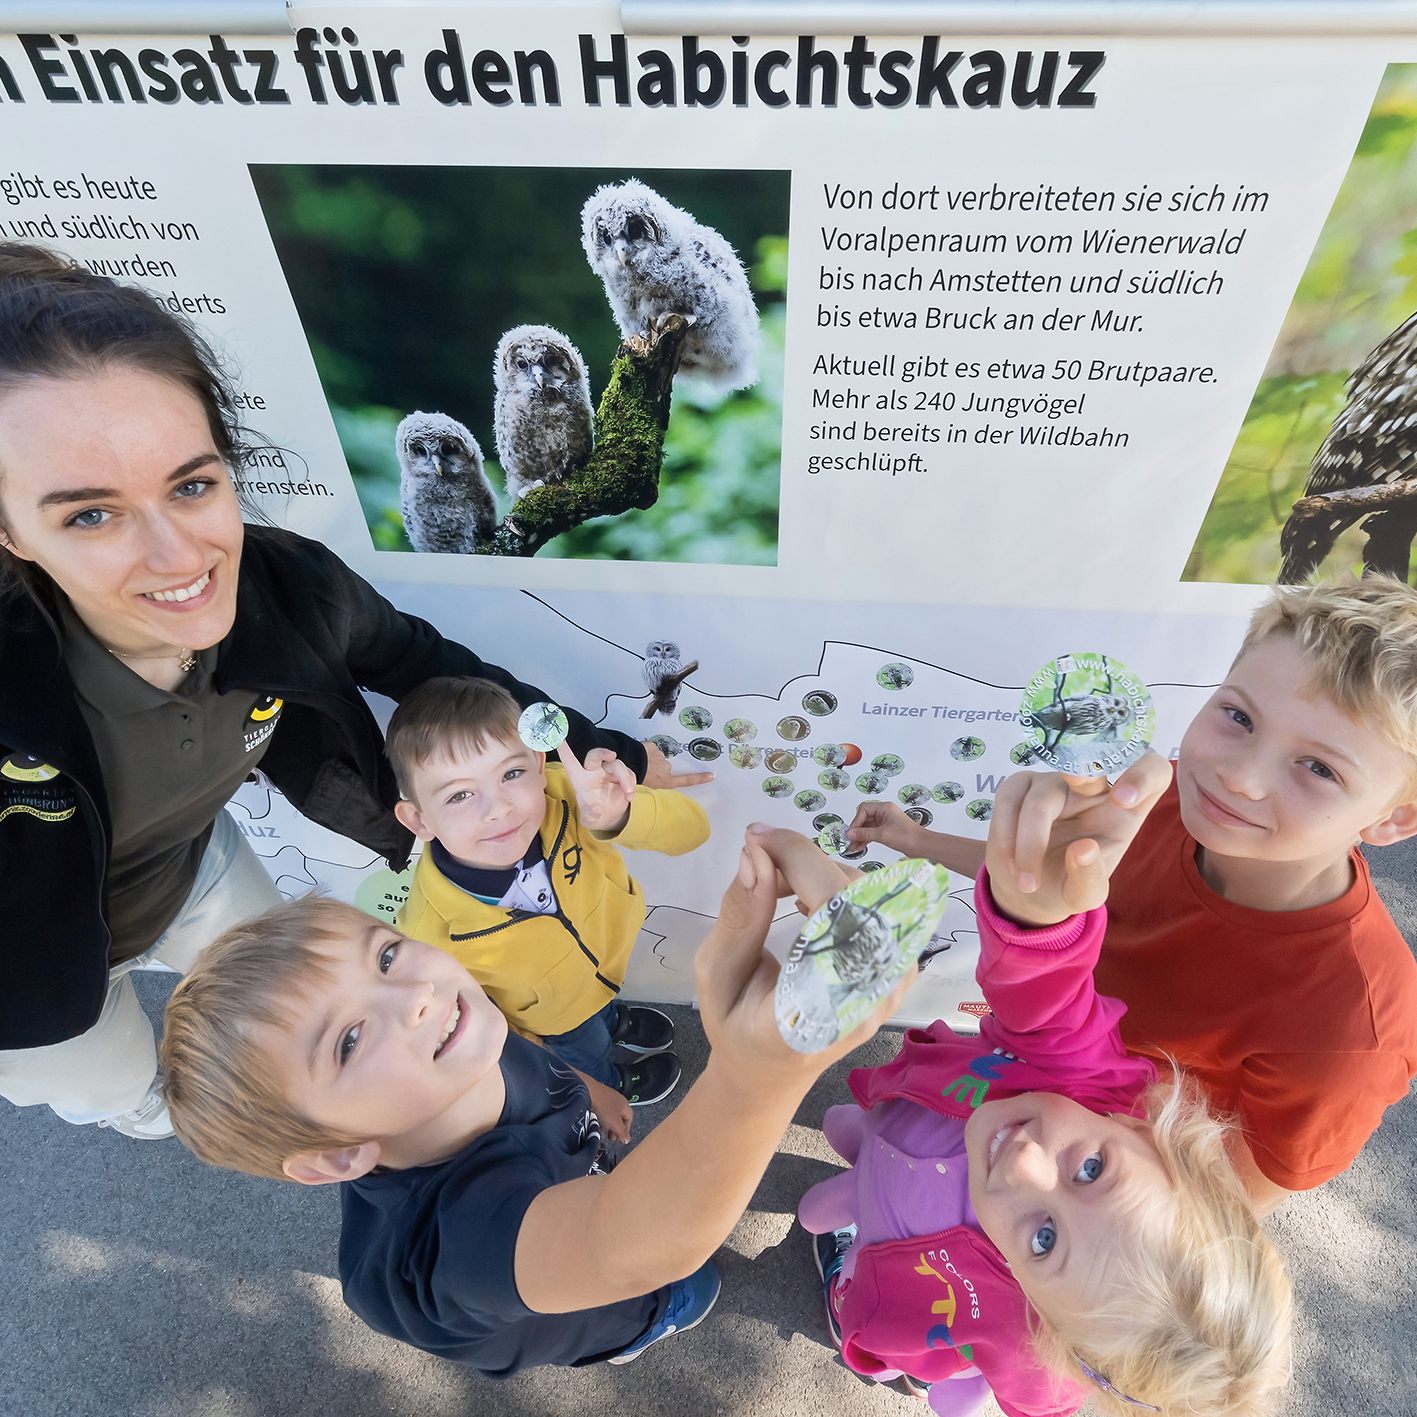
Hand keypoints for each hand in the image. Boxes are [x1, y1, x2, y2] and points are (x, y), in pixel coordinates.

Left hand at [556, 743, 635, 832]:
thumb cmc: (595, 814)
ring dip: (625, 778)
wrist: (611, 818)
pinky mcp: (622, 776)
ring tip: (628, 793)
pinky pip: (629, 773)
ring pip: (617, 765)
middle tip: (612, 755)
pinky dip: (631, 784)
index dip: (565, 750)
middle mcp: (594, 772)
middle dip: (602, 753)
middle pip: (595, 756)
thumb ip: (591, 815)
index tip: (559, 738)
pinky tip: (629, 797)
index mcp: (580, 779)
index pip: (570, 763)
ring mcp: (609, 772)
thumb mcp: (590, 819)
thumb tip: (596, 809)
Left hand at [580, 1074, 632, 1143]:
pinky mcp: (599, 1096)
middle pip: (620, 1117)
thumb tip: (627, 1140)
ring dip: (608, 1124)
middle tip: (610, 1138)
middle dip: (616, 1128)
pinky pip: (603, 1110)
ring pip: (611, 1114)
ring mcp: (608, 1097)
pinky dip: (601, 1117)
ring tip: (602, 1131)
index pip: (629, 1120)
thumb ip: (622, 1132)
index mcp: (625, 1105)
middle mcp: (619, 1100)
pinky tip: (595, 1122)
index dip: (625, 1131)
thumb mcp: (614, 1123)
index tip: (620, 1139)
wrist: (588, 1091)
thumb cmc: (603, 1108)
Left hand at [641, 738, 713, 788]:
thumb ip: (656, 780)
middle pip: (665, 767)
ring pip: (657, 758)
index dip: (699, 778)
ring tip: (639, 763)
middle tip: (645, 770)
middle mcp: (667, 770)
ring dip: (650, 759)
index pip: (686, 780)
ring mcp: (661, 757)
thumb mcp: (647, 787)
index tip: (712, 775)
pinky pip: (651, 749)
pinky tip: (638, 755)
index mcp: (666, 781)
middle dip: (657, 767)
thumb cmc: (636, 778)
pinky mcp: (654, 747)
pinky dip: (646, 751)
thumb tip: (656, 774)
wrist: (627, 764)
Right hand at [693, 826, 909, 1089]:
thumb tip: (755, 854)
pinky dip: (837, 886)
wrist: (772, 1071)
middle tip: (758, 860)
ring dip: (820, 872)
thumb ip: (738, 916)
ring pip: (872, 894)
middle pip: (859, 895)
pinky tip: (802, 898)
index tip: (756, 838)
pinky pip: (879, 907)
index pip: (834, 910)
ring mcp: (892, 986)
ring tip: (773, 885)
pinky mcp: (898, 971)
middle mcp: (869, 998)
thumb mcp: (716, 974)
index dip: (800, 861)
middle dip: (805, 860)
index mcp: (819, 1009)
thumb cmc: (736, 1026)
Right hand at [847, 799, 913, 852]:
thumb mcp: (882, 835)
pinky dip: (866, 839)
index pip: (864, 810)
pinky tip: (860, 847)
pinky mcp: (887, 831)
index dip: (856, 821)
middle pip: (864, 818)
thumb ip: (864, 834)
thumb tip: (849, 834)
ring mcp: (886, 822)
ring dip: (860, 836)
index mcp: (884, 808)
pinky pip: (872, 833)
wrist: (922, 847)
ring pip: (867, 827)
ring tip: (853, 847)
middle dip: (856, 830)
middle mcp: (884, 813)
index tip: (852, 833)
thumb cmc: (907, 837)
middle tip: (850, 841)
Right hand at [985, 753, 1172, 926]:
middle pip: (1094, 761)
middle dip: (1083, 770)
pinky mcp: (1020, 785)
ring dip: (1030, 843)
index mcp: (1125, 808)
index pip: (1151, 770)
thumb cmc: (1068, 885)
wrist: (1026, 889)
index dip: (1142, 774)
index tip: (1124, 801)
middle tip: (1077, 776)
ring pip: (1041, 799)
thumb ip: (1090, 878)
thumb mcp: (1085, 895)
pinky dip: (1006, 835)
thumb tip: (1083, 850)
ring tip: (1028, 884)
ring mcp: (1054, 781)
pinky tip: (1011, 864)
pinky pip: (1009, 798)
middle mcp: (1093, 787)